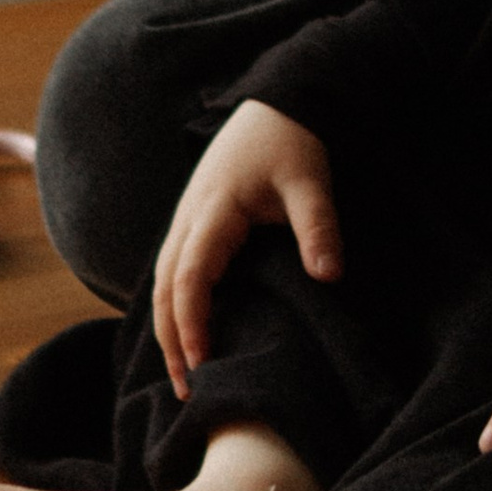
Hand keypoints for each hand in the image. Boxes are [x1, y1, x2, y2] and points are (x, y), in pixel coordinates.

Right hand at [152, 100, 342, 397]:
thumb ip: (318, 227)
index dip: (192, 322)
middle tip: (186, 390)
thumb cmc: (292, 140)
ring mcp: (187, 218)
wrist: (277, 100)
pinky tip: (184, 333)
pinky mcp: (195, 220)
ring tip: (182, 374)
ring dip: (167, 326)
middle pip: (163, 287)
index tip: (202, 363)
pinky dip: (172, 306)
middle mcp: (189, 218)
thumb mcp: (311, 181)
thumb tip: (330, 277)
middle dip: (170, 339)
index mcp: (214, 211)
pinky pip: (171, 269)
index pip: (190, 277)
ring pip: (161, 280)